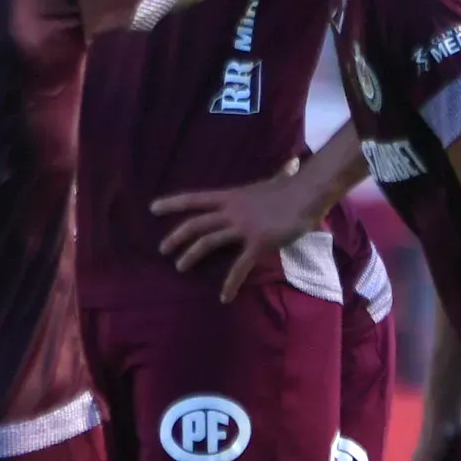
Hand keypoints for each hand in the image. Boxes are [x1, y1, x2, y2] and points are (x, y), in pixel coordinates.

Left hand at [153, 179, 334, 302]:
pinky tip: (224, 297)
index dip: (173, 203)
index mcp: (231, 196)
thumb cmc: (294, 188)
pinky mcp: (257, 243)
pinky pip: (239, 267)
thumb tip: (292, 164)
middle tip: (162, 249)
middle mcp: (232, 210)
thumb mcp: (278, 180)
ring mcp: (243, 227)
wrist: (308, 194)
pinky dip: (230, 283)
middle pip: (195, 223)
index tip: (152, 208)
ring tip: (179, 266)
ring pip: (208, 242)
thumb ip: (279, 175)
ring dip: (191, 255)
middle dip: (175, 236)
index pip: (195, 198)